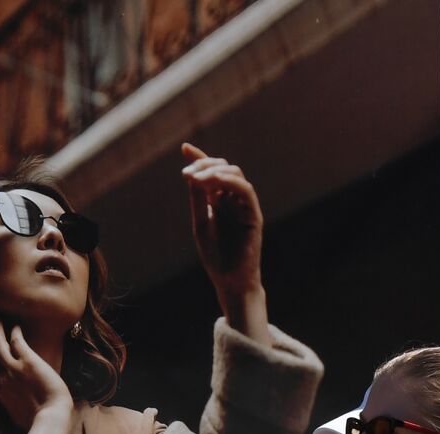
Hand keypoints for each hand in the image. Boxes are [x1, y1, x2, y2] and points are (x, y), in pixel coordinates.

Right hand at [0, 320, 72, 428]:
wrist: (51, 417)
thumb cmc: (40, 422)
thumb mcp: (19, 418)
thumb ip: (15, 410)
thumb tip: (18, 413)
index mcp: (1, 394)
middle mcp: (3, 379)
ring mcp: (14, 370)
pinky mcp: (28, 363)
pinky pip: (16, 342)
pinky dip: (13, 332)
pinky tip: (14, 324)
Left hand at [182, 144, 269, 341]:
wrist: (229, 280)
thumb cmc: (216, 255)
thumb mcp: (201, 222)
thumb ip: (198, 198)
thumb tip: (191, 173)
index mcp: (220, 201)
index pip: (212, 174)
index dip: (200, 158)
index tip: (185, 148)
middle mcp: (234, 200)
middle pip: (224, 169)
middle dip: (205, 165)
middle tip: (187, 173)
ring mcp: (245, 207)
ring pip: (236, 176)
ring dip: (216, 172)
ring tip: (197, 177)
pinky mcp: (254, 215)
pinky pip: (246, 191)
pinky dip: (230, 182)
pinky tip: (213, 182)